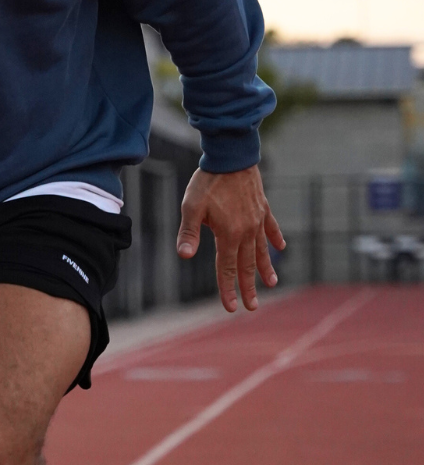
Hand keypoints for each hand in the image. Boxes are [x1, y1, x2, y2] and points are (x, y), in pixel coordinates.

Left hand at [176, 165, 284, 312]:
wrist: (232, 157)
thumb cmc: (208, 181)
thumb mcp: (191, 207)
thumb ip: (189, 232)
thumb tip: (183, 255)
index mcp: (229, 234)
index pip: (227, 268)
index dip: (228, 289)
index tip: (232, 307)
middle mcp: (247, 231)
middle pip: (247, 264)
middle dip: (248, 287)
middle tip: (253, 307)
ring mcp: (257, 220)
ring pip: (262, 250)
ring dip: (265, 268)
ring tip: (272, 284)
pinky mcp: (262, 207)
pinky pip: (271, 227)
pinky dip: (276, 238)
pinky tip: (281, 247)